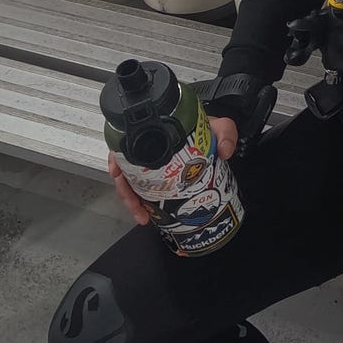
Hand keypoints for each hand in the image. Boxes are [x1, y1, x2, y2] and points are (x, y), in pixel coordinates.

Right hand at [107, 115, 239, 227]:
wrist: (211, 137)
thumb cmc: (207, 128)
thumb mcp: (217, 126)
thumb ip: (225, 132)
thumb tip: (224, 151)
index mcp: (156, 132)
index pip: (127, 143)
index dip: (117, 159)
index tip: (117, 172)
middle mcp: (148, 148)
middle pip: (124, 169)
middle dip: (125, 190)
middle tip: (136, 206)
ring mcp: (150, 164)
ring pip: (130, 183)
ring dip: (132, 200)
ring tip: (142, 215)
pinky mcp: (155, 177)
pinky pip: (140, 190)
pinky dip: (140, 202)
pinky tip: (146, 213)